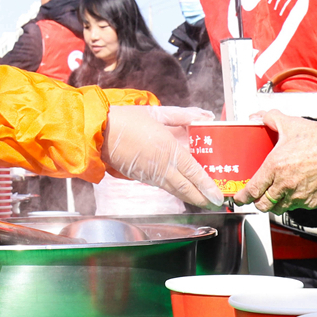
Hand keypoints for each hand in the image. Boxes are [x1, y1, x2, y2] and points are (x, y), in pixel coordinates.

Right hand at [102, 105, 223, 207]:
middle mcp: (161, 166)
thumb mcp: (157, 113)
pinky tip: (180, 189)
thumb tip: (203, 116)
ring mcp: (150, 174)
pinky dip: (174, 190)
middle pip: (186, 188)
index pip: (193, 172)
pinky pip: (162, 185)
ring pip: (174, 190)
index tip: (217, 195)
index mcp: (168, 149)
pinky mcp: (140, 177)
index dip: (207, 186)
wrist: (99, 133)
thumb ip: (182, 115)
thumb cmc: (126, 120)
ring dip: (189, 196)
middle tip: (214, 203)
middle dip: (202, 198)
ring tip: (202, 200)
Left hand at [233, 110, 316, 213]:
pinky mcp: (310, 201)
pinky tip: (292, 192)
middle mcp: (284, 185)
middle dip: (257, 201)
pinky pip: (295, 207)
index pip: (252, 190)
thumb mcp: (291, 124)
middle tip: (256, 195)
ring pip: (278, 208)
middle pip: (262, 204)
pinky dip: (290, 202)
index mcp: (274, 167)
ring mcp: (297, 195)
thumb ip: (272, 119)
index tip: (238, 198)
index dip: (242, 197)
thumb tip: (259, 117)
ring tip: (274, 194)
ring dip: (273, 203)